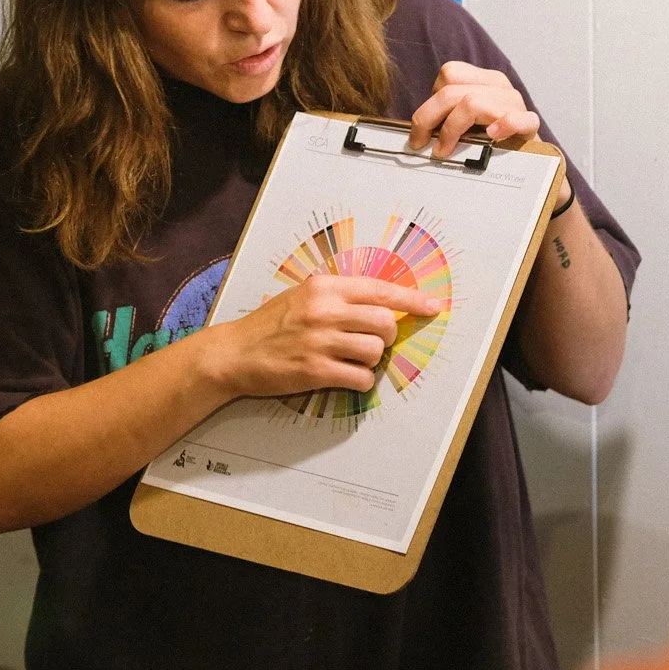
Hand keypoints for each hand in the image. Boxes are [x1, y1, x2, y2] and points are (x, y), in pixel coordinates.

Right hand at [199, 273, 447, 399]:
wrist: (236, 353)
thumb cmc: (270, 324)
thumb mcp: (302, 296)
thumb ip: (338, 296)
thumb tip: (381, 305)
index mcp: (323, 287)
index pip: (380, 289)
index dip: (411, 299)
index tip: (432, 306)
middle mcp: (325, 311)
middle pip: (384, 322)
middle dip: (386, 335)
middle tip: (370, 341)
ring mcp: (321, 342)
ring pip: (376, 351)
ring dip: (371, 360)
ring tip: (351, 360)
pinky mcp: (316, 371)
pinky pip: (361, 379)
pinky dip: (361, 381)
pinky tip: (345, 377)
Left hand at [408, 61, 540, 157]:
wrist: (531, 159)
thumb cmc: (491, 140)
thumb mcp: (466, 122)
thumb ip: (447, 117)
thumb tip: (416, 132)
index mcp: (483, 79)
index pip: (450, 74)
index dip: (430, 100)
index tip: (421, 128)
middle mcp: (499, 85)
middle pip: (452, 91)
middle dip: (428, 118)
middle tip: (420, 144)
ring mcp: (515, 103)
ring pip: (473, 103)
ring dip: (452, 129)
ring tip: (444, 150)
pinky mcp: (530, 124)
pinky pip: (517, 118)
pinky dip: (503, 125)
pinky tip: (492, 137)